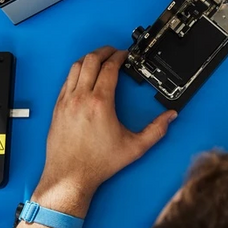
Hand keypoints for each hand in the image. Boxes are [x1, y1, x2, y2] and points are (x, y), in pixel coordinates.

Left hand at [32, 46, 176, 215]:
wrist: (70, 176)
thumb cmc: (98, 163)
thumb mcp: (134, 148)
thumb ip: (156, 130)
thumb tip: (170, 117)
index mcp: (100, 103)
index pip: (109, 68)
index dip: (119, 57)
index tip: (125, 55)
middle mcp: (81, 98)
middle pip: (90, 60)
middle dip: (104, 51)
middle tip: (113, 52)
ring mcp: (66, 101)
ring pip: (75, 67)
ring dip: (88, 58)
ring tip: (98, 58)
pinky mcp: (57, 108)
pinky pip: (66, 81)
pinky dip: (76, 72)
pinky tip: (83, 76)